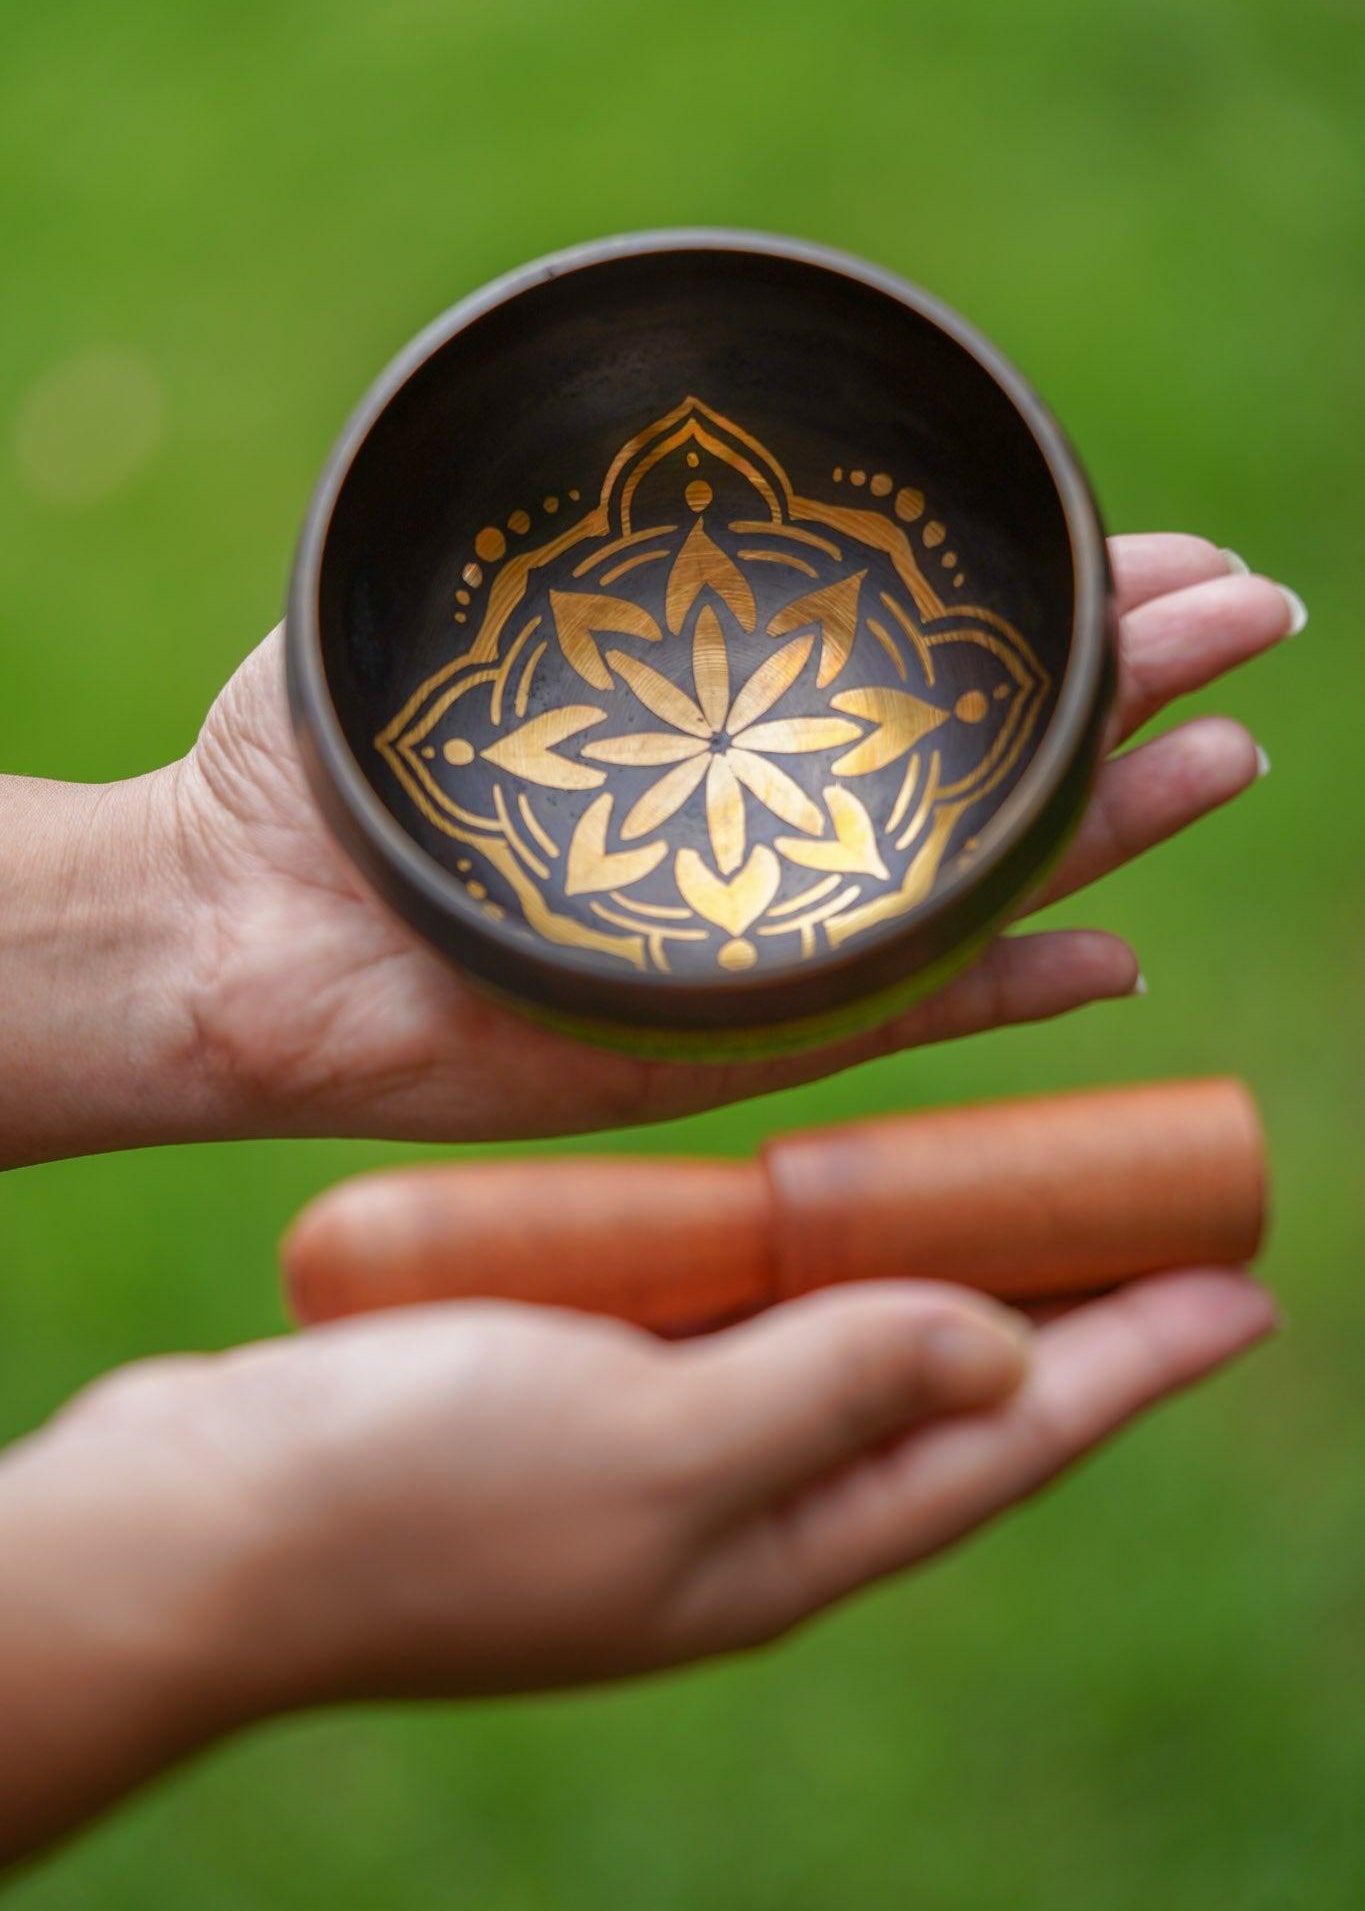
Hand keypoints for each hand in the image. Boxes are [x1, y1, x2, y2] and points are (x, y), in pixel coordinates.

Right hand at [0, 1268, 1273, 1859]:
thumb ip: (828, 1393)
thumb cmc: (409, 1501)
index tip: (1243, 1287)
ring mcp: (653, 1443)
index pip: (1005, 1443)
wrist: (192, 1528)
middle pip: (944, 1391)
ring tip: (1013, 1185)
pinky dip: (793, 1247)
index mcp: (774, 1543)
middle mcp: (735, 1500)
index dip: (1134, 1363)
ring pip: (839, 1339)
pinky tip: (806, 1190)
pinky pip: (728, 1307)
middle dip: (1064, 1309)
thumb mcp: (646, 1447)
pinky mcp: (575, 1383)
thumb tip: (1005, 1351)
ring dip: (934, 1265)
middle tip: (1160, 1216)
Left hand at [172, 535, 1298, 1142]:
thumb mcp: (480, 625)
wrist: (233, 926)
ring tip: (1226, 748)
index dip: (1045, 621)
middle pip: (984, 776)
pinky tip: (1116, 954)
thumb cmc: (333, 770)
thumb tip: (702, 477)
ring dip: (1114, 824)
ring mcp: (762, 956)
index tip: (1157, 554)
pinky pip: (897, 1023)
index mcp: (729, 755)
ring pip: (979, 889)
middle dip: (1125, 695)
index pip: (920, 684)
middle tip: (1250, 621)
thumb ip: (589, 564)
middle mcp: (768, 853)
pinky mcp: (726, 1051)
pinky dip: (1010, 992)